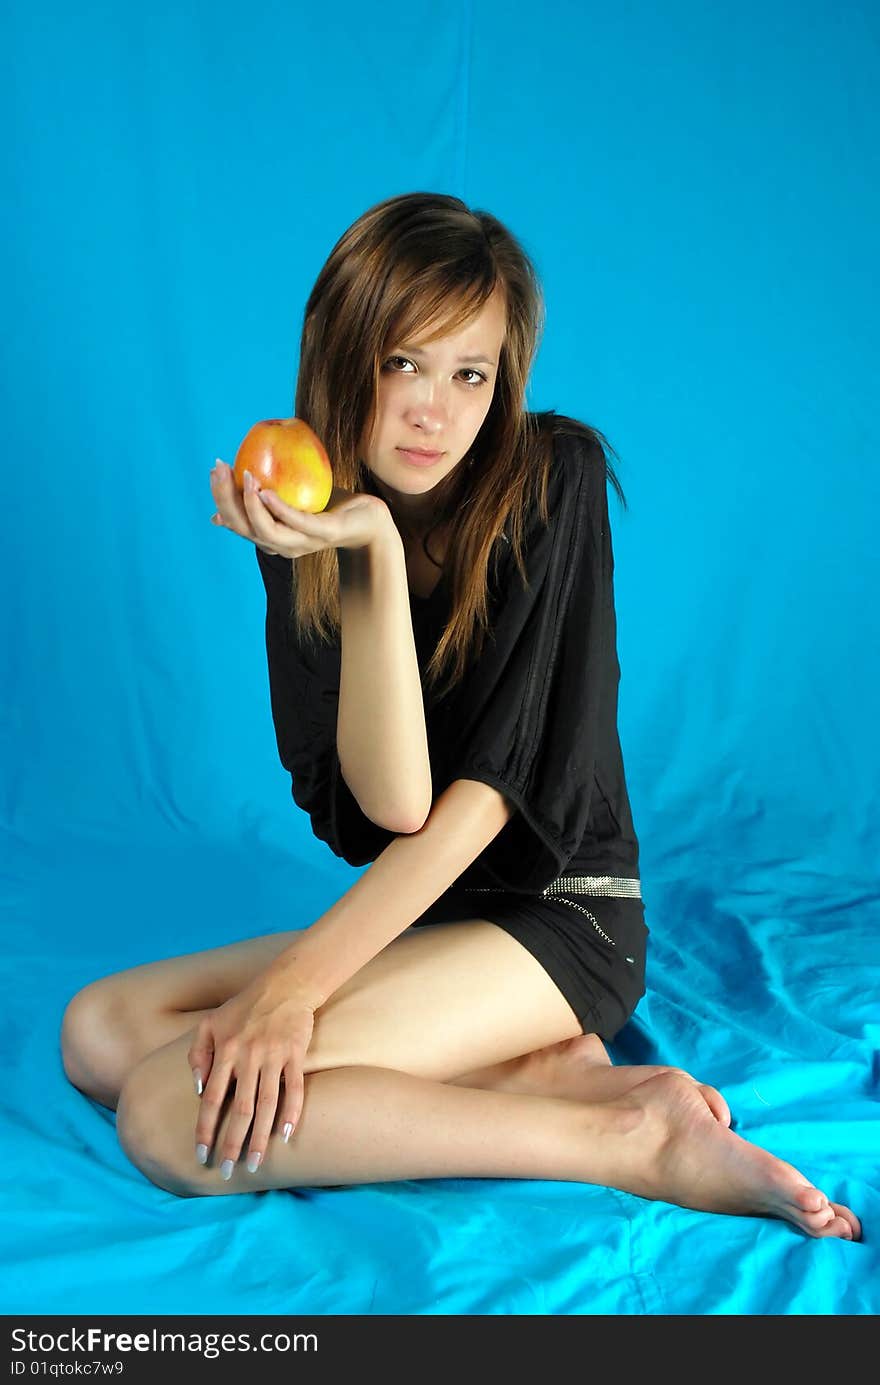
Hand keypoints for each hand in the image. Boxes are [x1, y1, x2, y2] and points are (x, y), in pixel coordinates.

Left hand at [187, 964, 318, 1177]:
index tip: (200, 1155)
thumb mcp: (210, 1024)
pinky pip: (295, 1088)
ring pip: (266, 1105)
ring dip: (260, 1137)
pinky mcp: (296, 1054)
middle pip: (239, 1109)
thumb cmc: (244, 1006)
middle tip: (226, 1171)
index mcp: (225, 1051)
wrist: (285, 985)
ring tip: (254, 1164)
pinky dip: (292, 1112)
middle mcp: (248, 1057)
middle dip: (232, 1143)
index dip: (205, 1129)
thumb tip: (199, 1090)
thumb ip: (198, 1055)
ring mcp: (274, 1056)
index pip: (212, 1099)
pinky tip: (287, 1136)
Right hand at [209, 459, 388, 557]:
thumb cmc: (329, 506)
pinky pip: (296, 522)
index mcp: (271, 536)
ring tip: (244, 476)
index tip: (214, 470)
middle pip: (243, 527)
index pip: (236, 521)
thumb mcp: (295, 495)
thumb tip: (241, 473)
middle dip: (226, 498)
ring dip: (249, 504)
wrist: (368, 522)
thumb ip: (269, 490)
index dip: (220, 497)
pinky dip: (278, 508)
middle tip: (219, 468)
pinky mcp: (322, 534)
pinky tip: (266, 491)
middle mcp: (281, 545)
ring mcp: (302, 543)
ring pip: (265, 530)